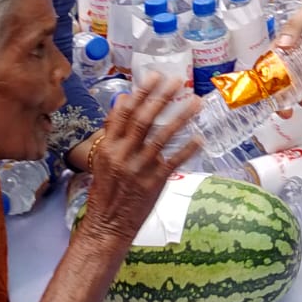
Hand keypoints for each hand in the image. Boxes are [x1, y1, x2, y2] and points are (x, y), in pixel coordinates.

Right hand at [75, 75, 200, 245]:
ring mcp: (139, 169)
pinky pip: (174, 161)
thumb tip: (122, 100)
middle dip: (162, 98)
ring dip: (181, 117)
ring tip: (196, 102)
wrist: (106, 226)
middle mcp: (123, 155)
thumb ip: (113, 131)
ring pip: (162, 137)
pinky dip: (187, 149)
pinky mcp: (154, 182)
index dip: (141, 92)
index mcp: (108, 147)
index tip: (154, 75)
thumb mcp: (102, 159)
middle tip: (177, 81)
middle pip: (144, 120)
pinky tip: (199, 137)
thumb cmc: (105, 192)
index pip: (125, 113)